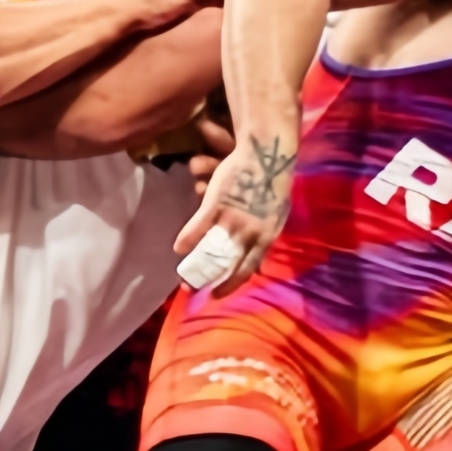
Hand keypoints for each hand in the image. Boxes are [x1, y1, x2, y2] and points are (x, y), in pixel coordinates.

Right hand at [176, 125, 296, 279]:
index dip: (230, 284)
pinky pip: (198, 227)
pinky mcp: (217, 204)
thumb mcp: (274, 217)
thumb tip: (257, 261)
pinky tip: (177, 248)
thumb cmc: (272, 184)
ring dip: (194, 264)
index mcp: (267, 237)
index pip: (247, 269)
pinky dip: (186, 238)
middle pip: (225, 265)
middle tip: (191, 290)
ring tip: (182, 275)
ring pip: (210, 250)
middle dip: (207, 280)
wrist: (267, 155)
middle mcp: (250, 234)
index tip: (215, 295)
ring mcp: (233, 219)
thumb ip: (262, 238)